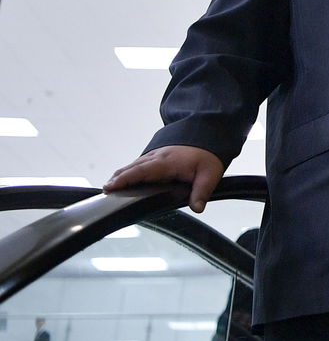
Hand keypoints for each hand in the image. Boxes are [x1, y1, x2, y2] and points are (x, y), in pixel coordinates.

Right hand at [104, 145, 224, 211]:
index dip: (125, 179)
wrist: (209, 132)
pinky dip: (129, 171)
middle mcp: (157, 157)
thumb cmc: (208, 154)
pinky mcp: (156, 155)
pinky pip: (139, 163)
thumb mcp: (209, 174)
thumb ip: (202, 191)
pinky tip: (124, 179)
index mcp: (166, 162)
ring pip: (133, 165)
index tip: (110, 186)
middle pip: (132, 168)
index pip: (141, 171)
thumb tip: (197, 208)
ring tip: (109, 186)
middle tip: (105, 190)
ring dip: (121, 174)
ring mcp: (155, 155)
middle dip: (117, 178)